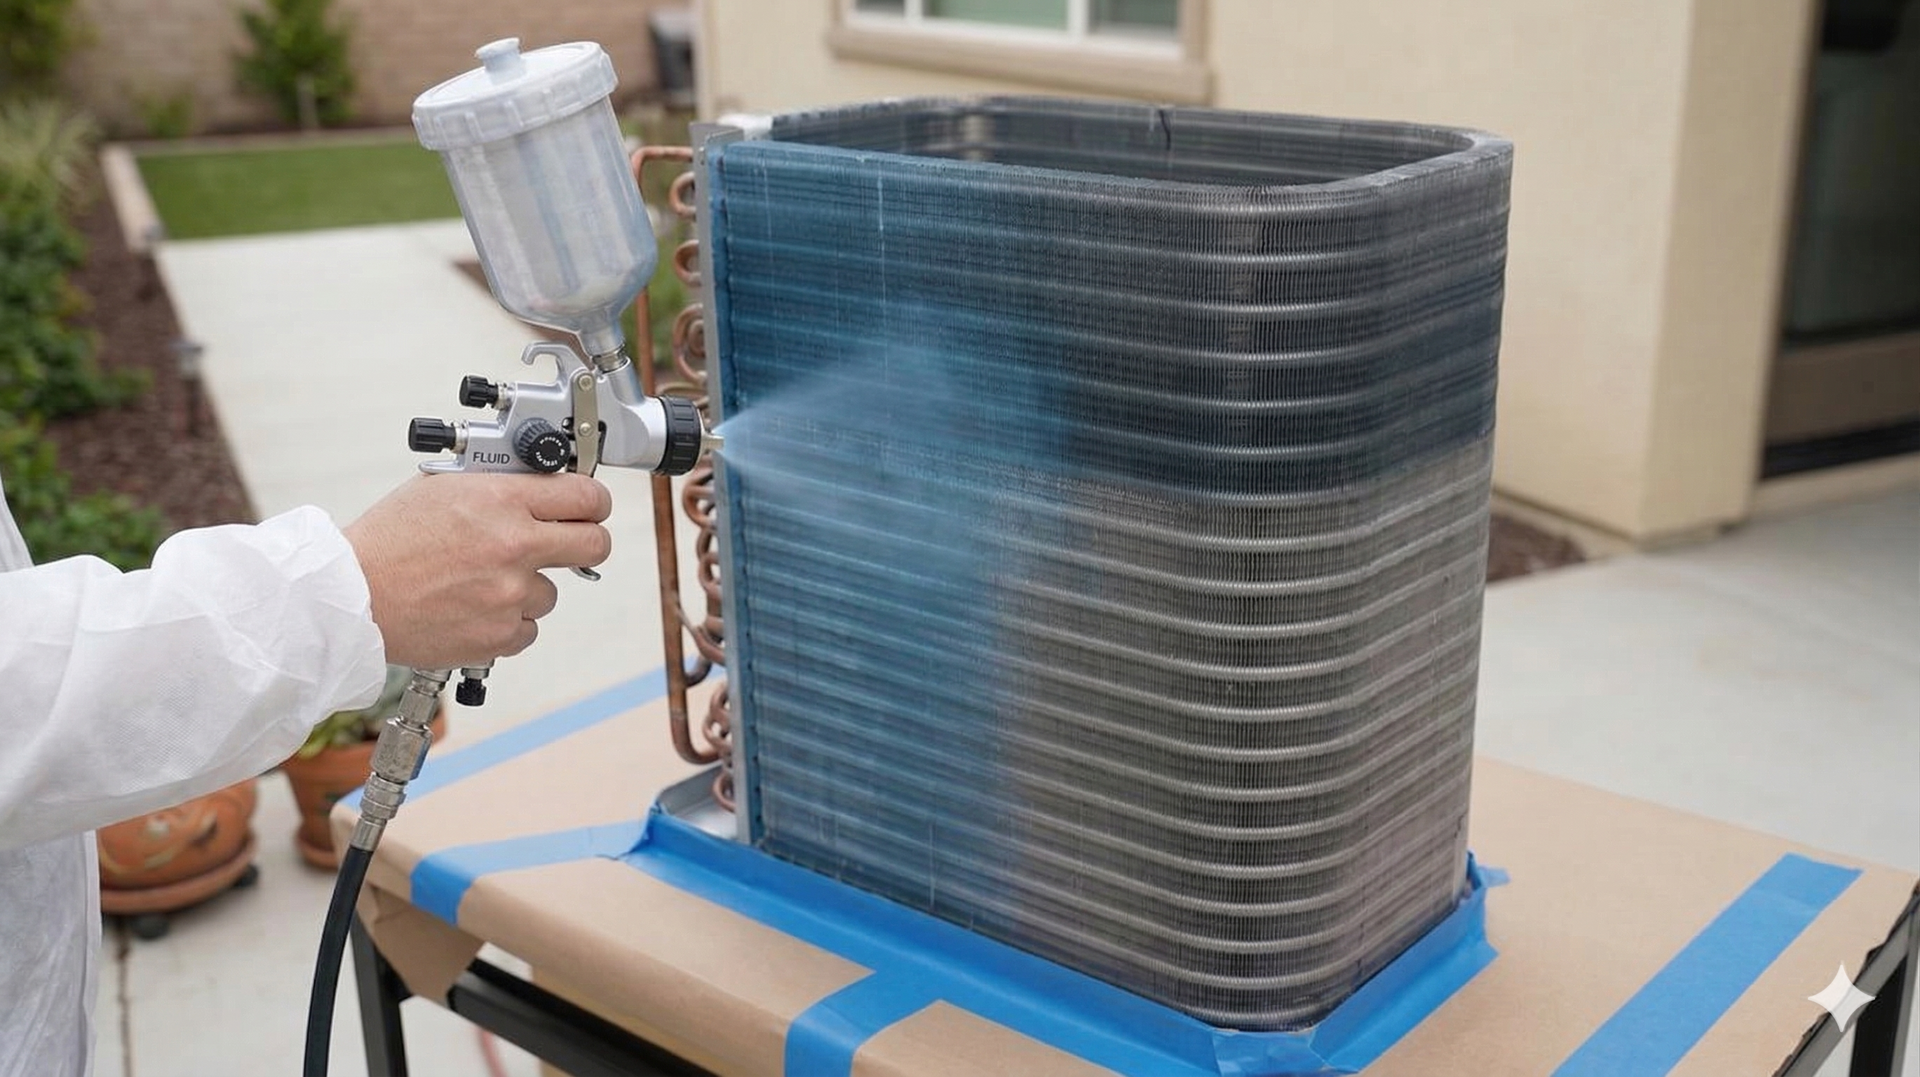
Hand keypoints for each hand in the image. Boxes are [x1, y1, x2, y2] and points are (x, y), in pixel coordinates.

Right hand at [343, 473, 612, 668]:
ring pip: (553, 591)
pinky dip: (508, 620)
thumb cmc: (388, 541)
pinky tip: (474, 607)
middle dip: (586, 541)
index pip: (586, 496)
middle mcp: (514, 546)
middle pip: (595, 544)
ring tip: (482, 581)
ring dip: (528, 587)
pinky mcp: (501, 634)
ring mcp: (510, 594)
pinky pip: (529, 626)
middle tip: (568, 542)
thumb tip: (538, 484)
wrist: (352, 596)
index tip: (589, 507)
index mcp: (502, 501)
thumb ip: (498, 486)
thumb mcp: (442, 487)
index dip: (593, 502)